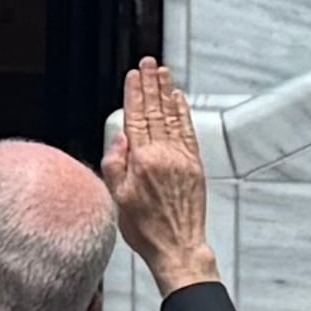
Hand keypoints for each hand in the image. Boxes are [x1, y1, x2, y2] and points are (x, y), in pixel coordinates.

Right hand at [100, 59, 216, 292]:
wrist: (178, 247)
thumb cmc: (146, 230)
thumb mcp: (118, 200)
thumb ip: (116, 167)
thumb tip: (120, 139)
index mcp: (141, 162)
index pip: (136, 119)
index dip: (135, 94)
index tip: (134, 76)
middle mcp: (164, 155)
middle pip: (155, 112)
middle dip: (151, 85)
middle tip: (150, 63)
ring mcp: (182, 158)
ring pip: (172, 117)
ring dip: (167, 92)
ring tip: (164, 72)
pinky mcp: (194, 164)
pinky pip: (188, 131)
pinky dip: (183, 112)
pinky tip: (179, 99)